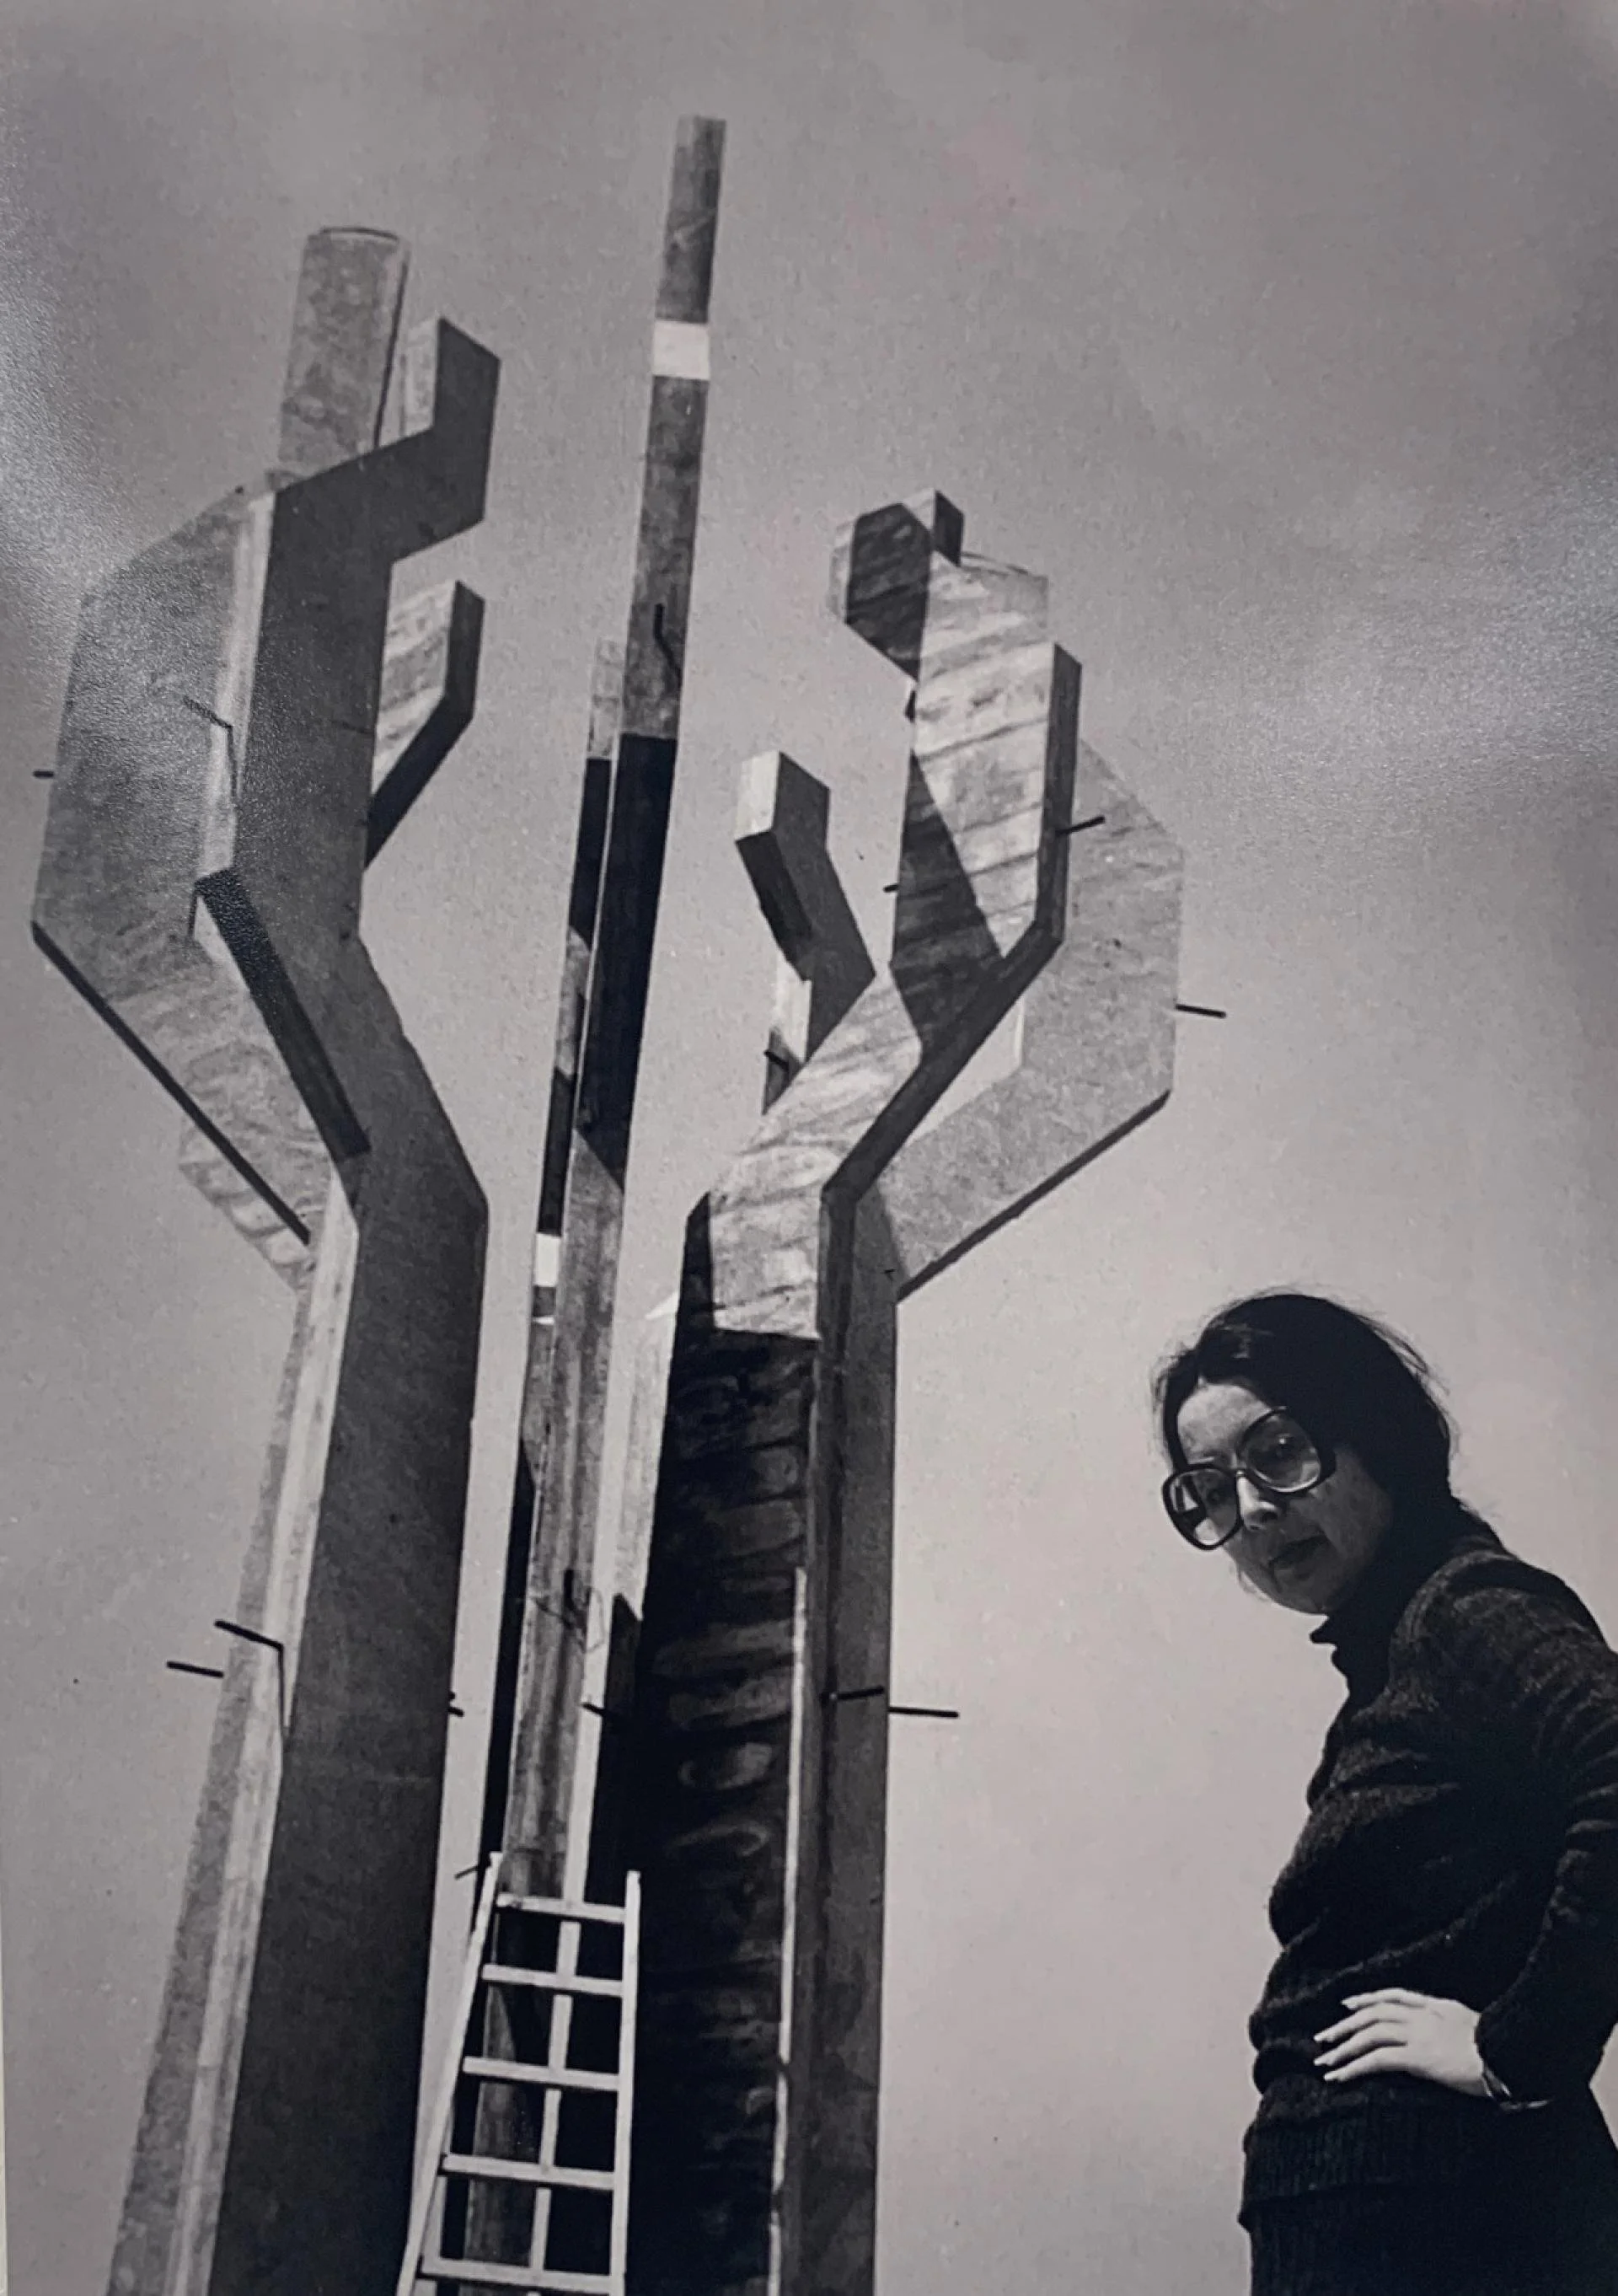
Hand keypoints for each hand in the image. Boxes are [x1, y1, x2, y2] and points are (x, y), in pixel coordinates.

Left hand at [1314, 1988, 1490, 2096]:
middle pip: (1374, 2014)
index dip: (1367, 1999)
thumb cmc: (1502, 2049)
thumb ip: (1454, 2025)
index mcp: (1437, 2005)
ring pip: (1370, 2035)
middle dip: (1346, 2025)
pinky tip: (1341, 2076)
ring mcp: (1419, 2035)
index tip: (1347, 2005)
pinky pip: (1377, 2060)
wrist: (1512, 2055)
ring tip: (1325, 2061)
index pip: (1393, 1996)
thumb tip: (1444, 2035)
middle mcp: (1423, 2015)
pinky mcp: (1418, 2057)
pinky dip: (1355, 2066)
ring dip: (1343, 2048)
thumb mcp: (1476, 2027)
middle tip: (1324, 2038)